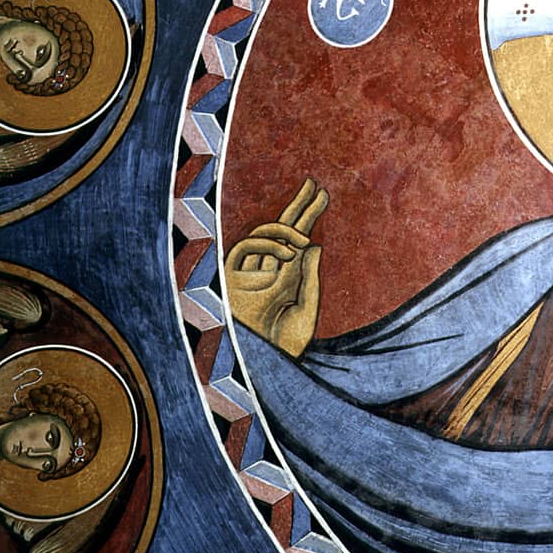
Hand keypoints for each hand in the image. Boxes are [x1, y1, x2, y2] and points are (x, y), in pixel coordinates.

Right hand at [225, 177, 327, 358]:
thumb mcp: (305, 311)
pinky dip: (268, 245)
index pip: (299, 240)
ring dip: (286, 230)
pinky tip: (290, 253)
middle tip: (314, 185)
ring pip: (264, 234)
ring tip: (306, 238)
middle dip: (298, 207)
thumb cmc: (282, 346)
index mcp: (287, 278)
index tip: (323, 194)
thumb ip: (310, 279)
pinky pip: (246, 247)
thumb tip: (315, 245)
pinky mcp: (230, 277)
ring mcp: (249, 273)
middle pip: (282, 231)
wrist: (259, 366)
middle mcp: (268, 271)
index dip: (309, 216)